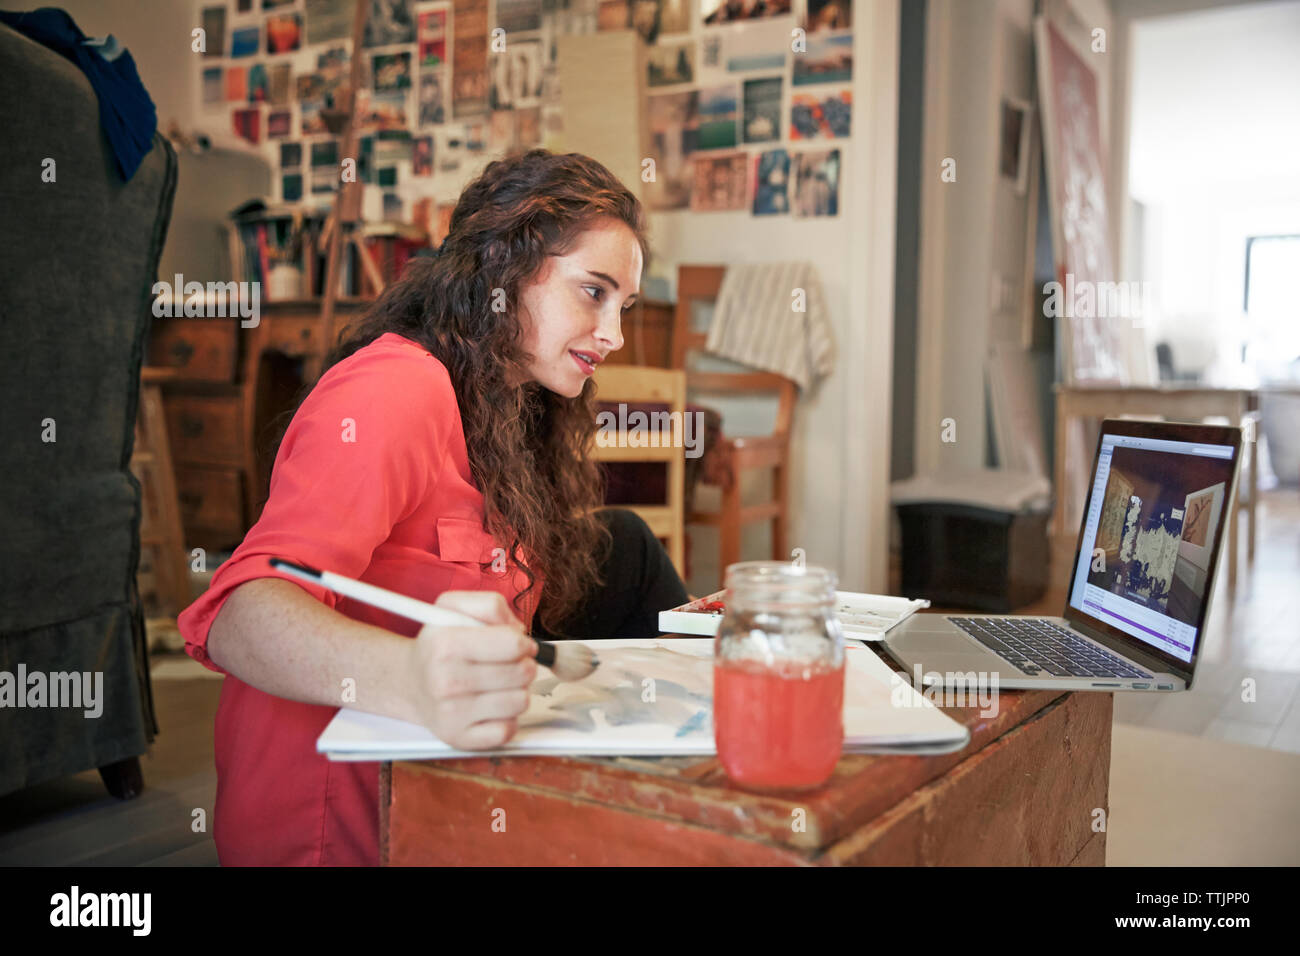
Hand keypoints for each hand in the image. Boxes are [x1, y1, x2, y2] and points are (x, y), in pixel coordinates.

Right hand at [405, 591, 537, 749]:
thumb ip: (490, 605)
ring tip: (498, 684)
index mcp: (445, 644)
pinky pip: (508, 730)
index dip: (523, 642)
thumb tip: (519, 631)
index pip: (513, 644)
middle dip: (523, 665)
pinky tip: (490, 706)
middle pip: (522, 673)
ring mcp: (452, 714)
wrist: (409, 682)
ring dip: (516, 691)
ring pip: (520, 701)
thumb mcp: (454, 608)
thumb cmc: (439, 645)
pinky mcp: (459, 739)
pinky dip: (506, 717)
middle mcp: (446, 681)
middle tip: (508, 664)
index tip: (518, 644)